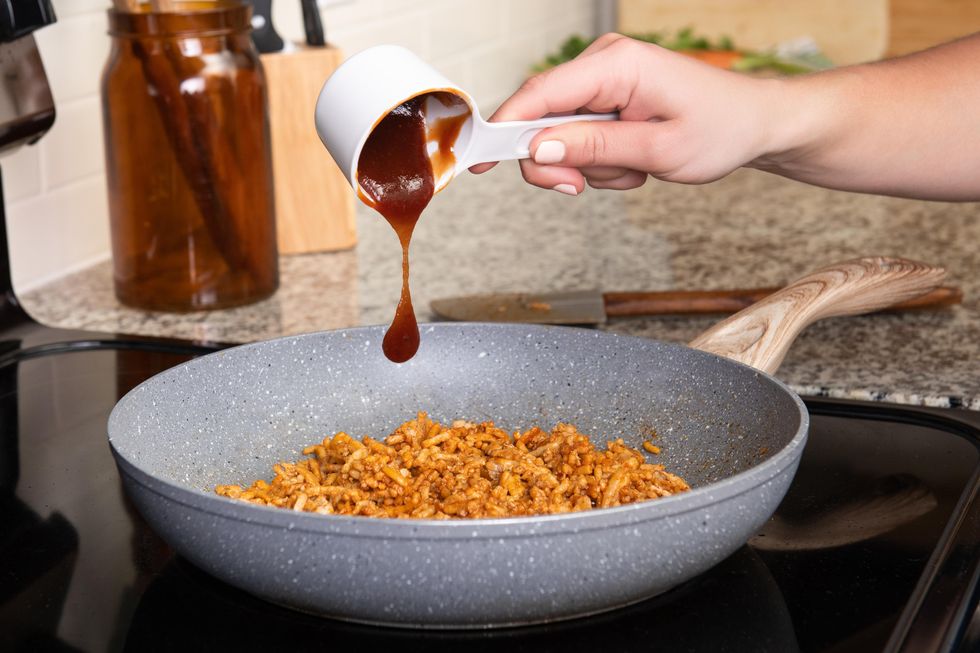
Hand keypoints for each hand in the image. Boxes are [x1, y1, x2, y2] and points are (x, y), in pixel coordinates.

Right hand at [470, 34, 783, 194]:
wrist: (756, 124)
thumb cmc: (720, 129)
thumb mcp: (656, 149)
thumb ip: (592, 148)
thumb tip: (537, 147)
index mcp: (615, 64)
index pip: (538, 94)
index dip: (502, 128)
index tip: (478, 160)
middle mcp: (604, 63)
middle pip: (542, 117)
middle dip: (559, 160)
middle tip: (582, 187)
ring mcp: (605, 79)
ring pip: (561, 135)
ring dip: (590, 165)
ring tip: (635, 167)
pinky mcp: (609, 96)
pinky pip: (581, 137)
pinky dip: (603, 160)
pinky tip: (636, 161)